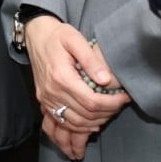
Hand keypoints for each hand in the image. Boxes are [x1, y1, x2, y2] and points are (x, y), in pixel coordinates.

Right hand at [25, 17, 130, 155]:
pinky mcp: (44, 101)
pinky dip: (81, 126)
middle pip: (86, 115)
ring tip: (110, 110)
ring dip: (96, 121)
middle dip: (108, 112)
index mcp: (61, 77)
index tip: (125, 97)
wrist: (35, 35)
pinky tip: (93, 120)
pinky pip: (64, 121)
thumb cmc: (57, 35)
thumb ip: (91, 59)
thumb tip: (106, 80)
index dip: (112, 103)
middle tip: (120, 103)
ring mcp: (47, 98)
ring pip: (76, 122)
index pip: (92, 102)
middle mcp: (52, 92)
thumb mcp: (75, 39)